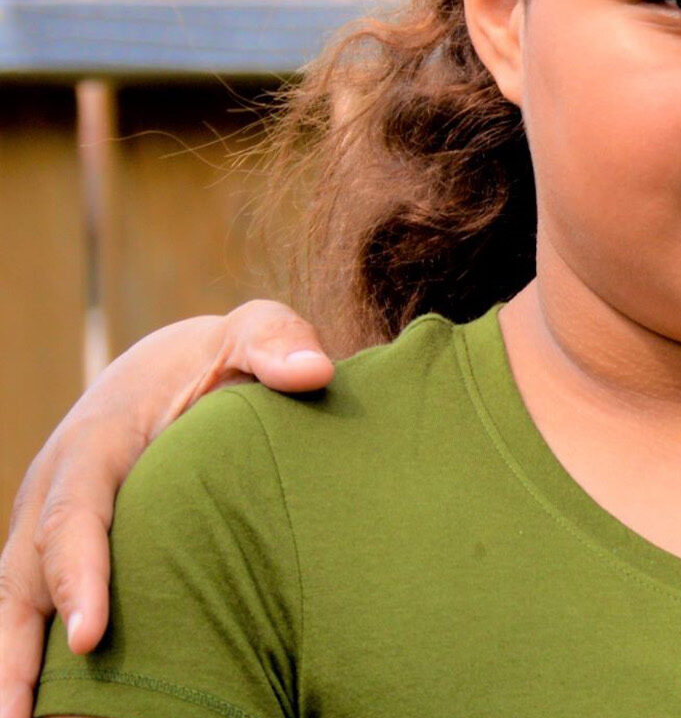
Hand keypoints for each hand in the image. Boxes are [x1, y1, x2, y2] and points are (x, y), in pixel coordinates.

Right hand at [0, 302, 330, 717]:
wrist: (172, 367)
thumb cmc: (220, 358)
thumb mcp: (250, 335)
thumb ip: (276, 345)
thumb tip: (315, 370)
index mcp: (96, 441)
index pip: (75, 513)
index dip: (79, 574)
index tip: (91, 637)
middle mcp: (55, 488)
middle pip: (27, 573)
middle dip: (25, 646)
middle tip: (31, 716)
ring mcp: (44, 525)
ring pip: (13, 602)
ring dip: (11, 668)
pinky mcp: (53, 553)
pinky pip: (26, 609)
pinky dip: (22, 659)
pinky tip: (38, 713)